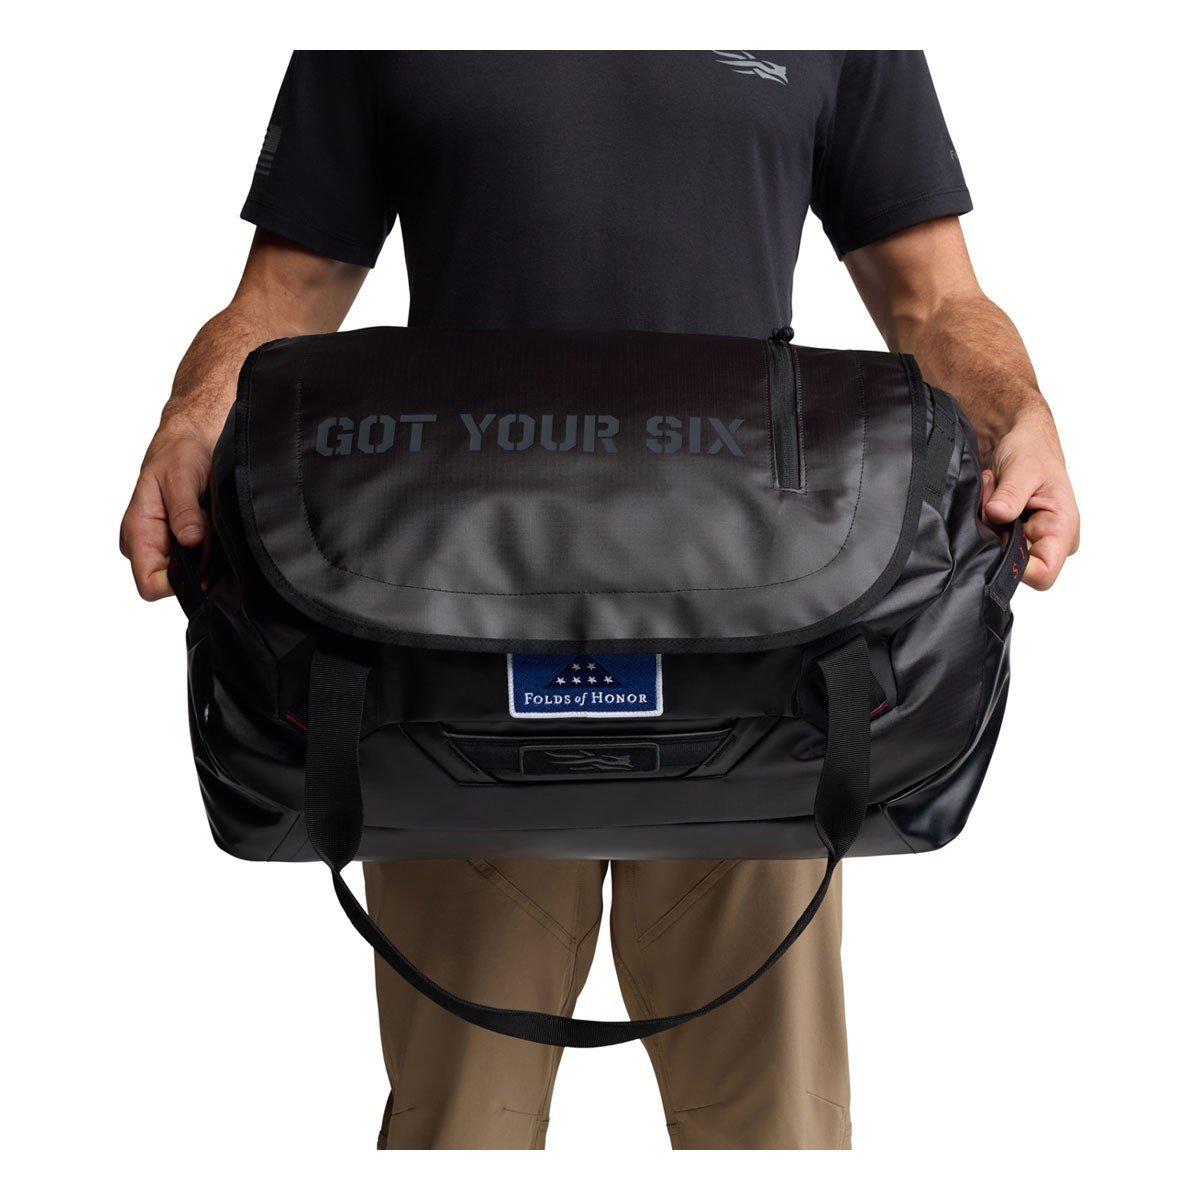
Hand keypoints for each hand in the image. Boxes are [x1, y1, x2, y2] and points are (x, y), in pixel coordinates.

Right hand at [119, 419, 213, 600]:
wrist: (192, 440)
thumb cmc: (179, 453)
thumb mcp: (180, 478)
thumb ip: (184, 513)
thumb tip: (190, 542)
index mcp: (138, 532)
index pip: (149, 584)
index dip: (176, 583)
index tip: (199, 560)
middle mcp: (148, 544)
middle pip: (175, 582)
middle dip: (198, 564)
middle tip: (207, 529)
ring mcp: (165, 545)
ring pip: (193, 573)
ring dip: (207, 554)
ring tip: (208, 522)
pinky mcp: (182, 542)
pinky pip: (202, 560)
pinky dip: (212, 548)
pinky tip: (212, 525)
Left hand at [980, 401, 1079, 589]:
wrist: (1020, 438)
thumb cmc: (1032, 450)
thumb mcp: (1023, 468)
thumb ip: (1012, 495)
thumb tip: (997, 515)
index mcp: (1063, 530)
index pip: (1043, 575)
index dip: (1016, 566)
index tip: (998, 534)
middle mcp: (1049, 541)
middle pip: (1013, 564)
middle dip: (996, 535)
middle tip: (993, 501)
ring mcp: (1029, 538)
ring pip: (997, 551)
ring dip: (988, 525)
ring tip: (992, 494)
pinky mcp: (1011, 534)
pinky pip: (989, 540)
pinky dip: (984, 521)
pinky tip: (989, 499)